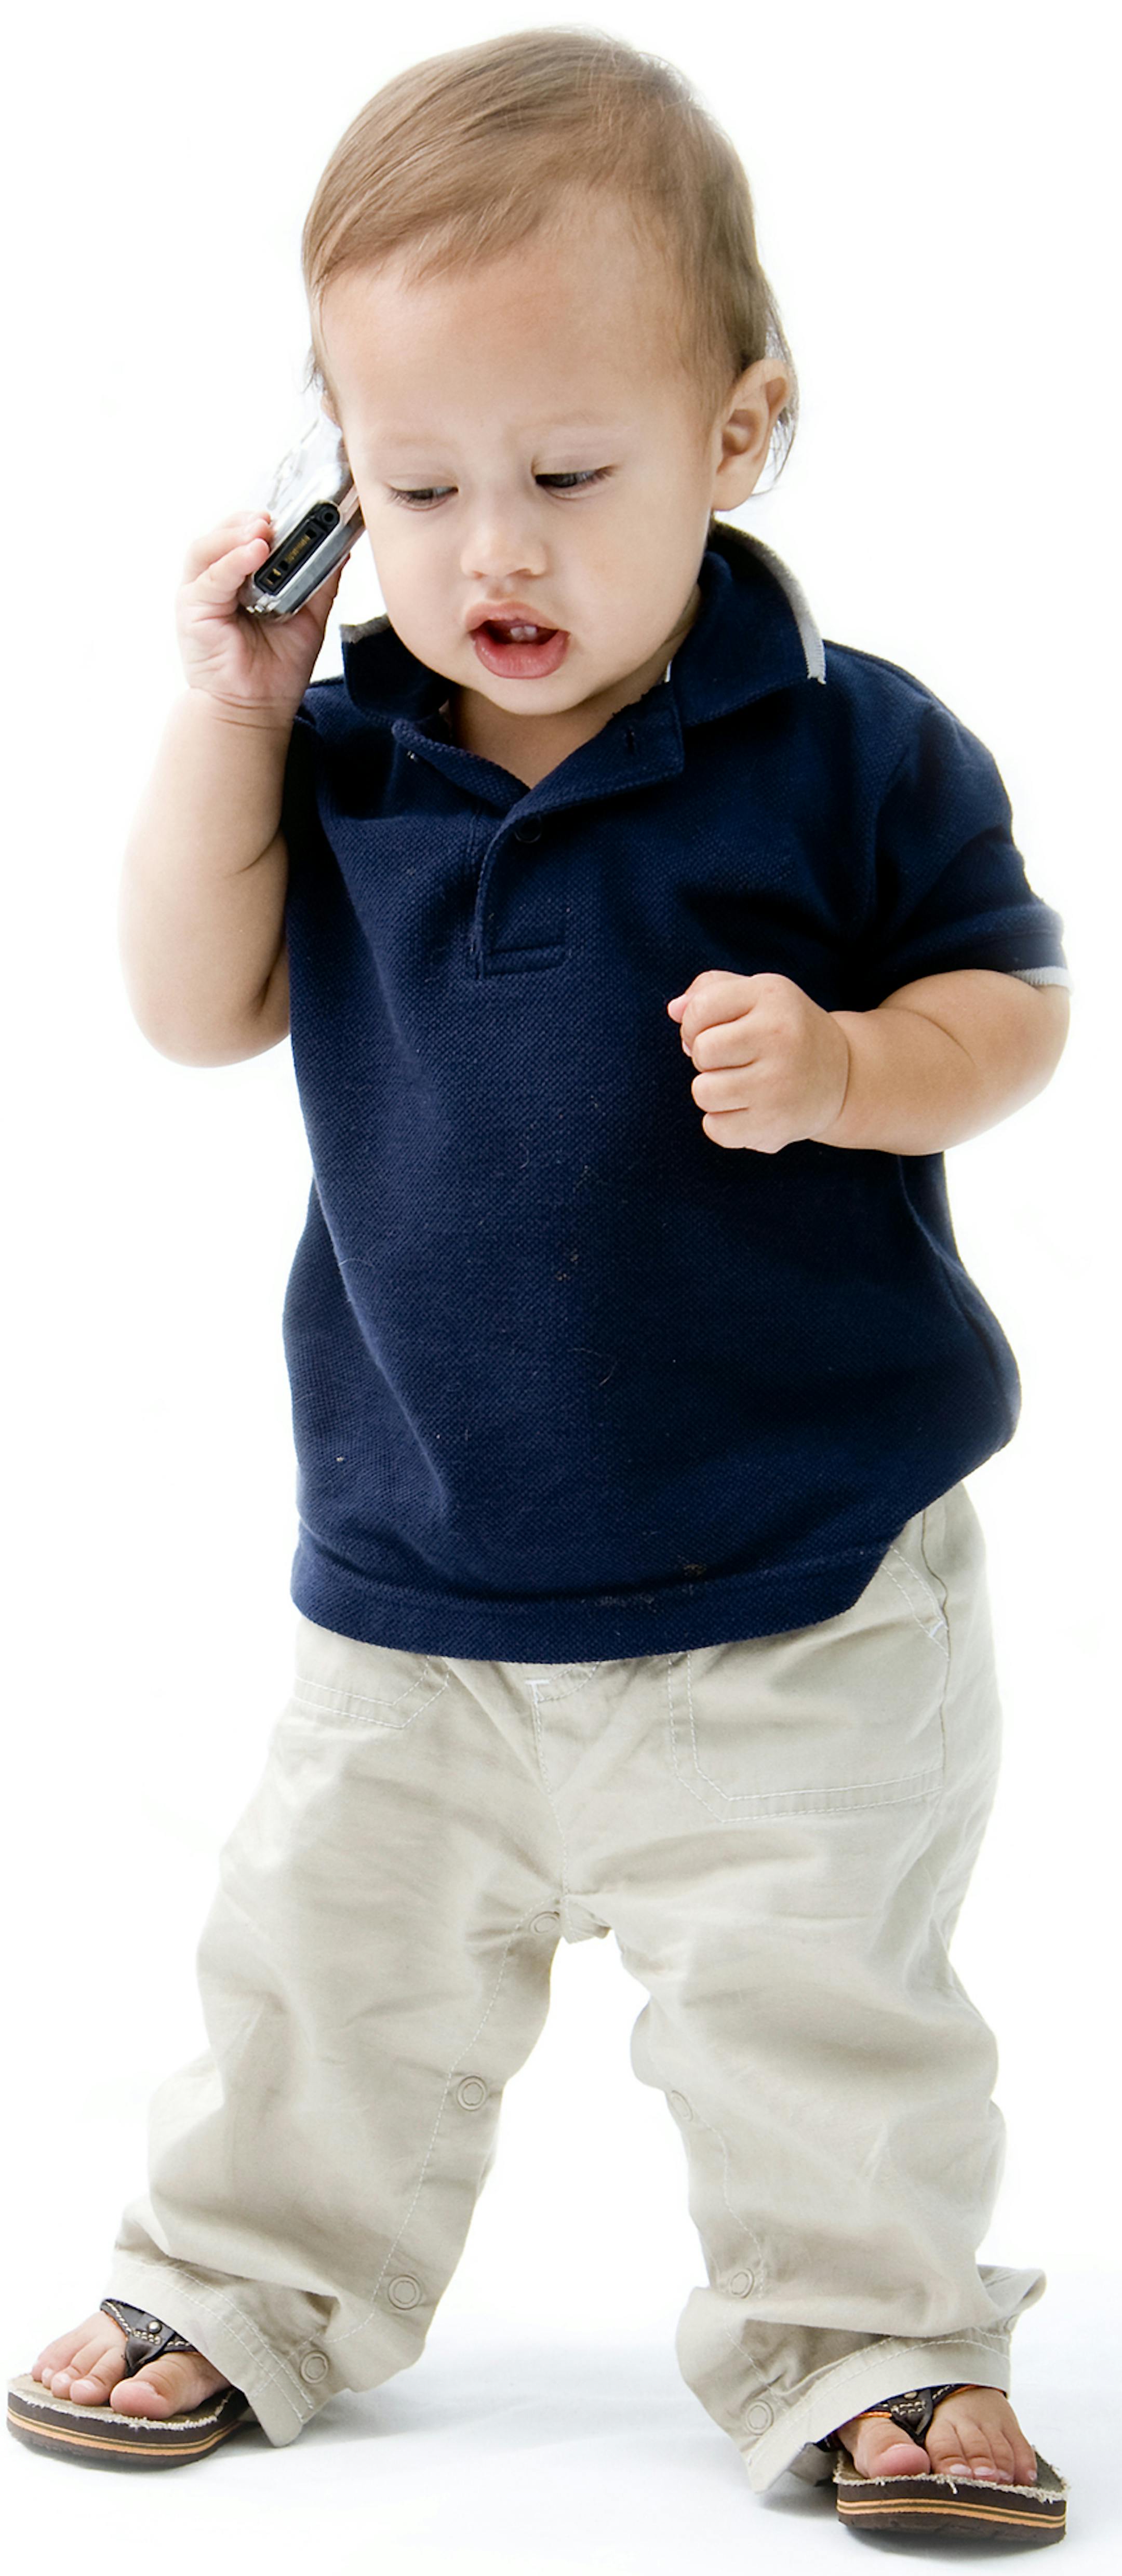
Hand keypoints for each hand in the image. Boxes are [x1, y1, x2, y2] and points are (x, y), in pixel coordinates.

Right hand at [175, 510, 345, 723]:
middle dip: (247, 520)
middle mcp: (216, 581)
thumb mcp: (309, 618)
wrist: (257, 710)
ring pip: (208, 548)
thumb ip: (320, 583)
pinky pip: (211, 578)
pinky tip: (254, 552)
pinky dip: (232, 562)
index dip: (264, 519)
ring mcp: (201, 594)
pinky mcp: (192, 611)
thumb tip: (341, 549)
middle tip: (275, 517)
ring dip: (236, 534)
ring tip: (263, 529)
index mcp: (241, 579)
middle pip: (222, 534)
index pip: (245, 535)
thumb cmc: (276, 669)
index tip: (290, 512)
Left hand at [666, 970, 850, 1152]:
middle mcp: (779, 1036)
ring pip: (703, 1092)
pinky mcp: (776, 1124)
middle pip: (701, 1052)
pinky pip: (715, 1129)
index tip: (714, 1031)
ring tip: (741, 1085)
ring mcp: (779, 1083)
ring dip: (713, 1091)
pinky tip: (748, 1109)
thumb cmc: (784, 1030)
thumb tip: (674, 1010)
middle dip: (707, 1058)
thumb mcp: (757, 995)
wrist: (844, 1076)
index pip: (699, 1010)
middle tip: (734, 1060)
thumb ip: (710, 991)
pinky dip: (723, 1123)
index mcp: (771, 996)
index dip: (694, 1025)